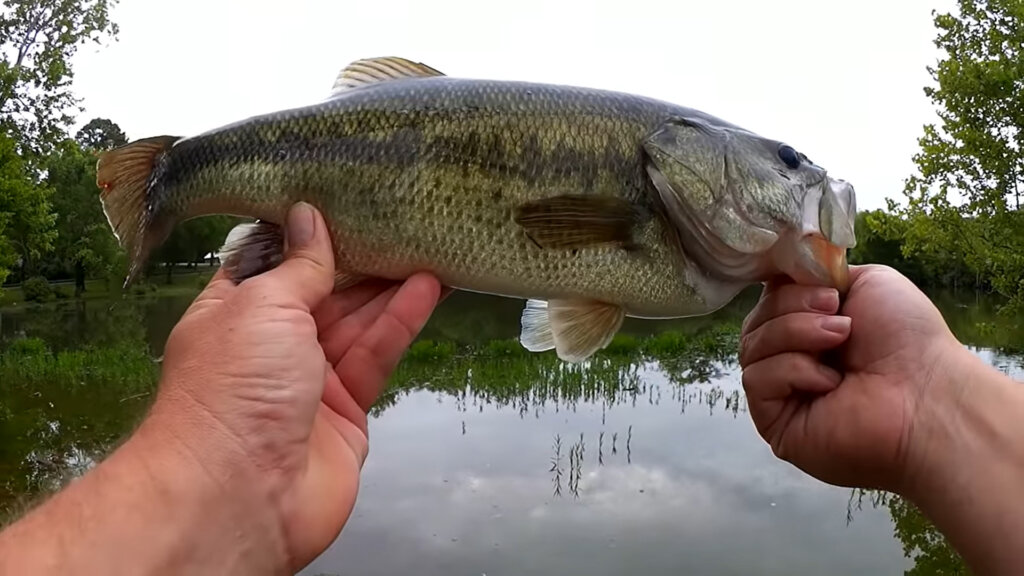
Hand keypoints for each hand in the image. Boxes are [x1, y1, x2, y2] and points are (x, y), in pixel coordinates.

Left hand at [141, 203, 442, 570]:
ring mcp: (309, 380)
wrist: (241, 494)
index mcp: (233, 313)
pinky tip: (425, 290)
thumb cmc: (231, 391)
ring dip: (390, 286)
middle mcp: (270, 345)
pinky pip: (376, 356)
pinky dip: (400, 322)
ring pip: (357, 322)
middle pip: (323, 291)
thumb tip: (309, 216)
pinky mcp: (347, 410)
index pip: (274, 263)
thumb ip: (299, 264)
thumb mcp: (262, 305)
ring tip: (427, 246)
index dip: (307, 234)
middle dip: (359, 259)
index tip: (342, 198)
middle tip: (400, 221)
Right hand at [738, 264, 971, 491]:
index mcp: (811, 329)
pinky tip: (829, 382)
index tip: (821, 285)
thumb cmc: (908, 339)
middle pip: (756, 320)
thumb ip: (818, 274)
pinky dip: (791, 370)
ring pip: (752, 346)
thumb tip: (782, 273)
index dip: (784, 287)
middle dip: (792, 307)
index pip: (768, 299)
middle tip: (837, 314)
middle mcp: (793, 359)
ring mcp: (781, 393)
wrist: (927, 395)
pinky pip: (756, 379)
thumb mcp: (866, 282)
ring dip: (795, 334)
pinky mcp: (774, 423)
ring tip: (839, 339)